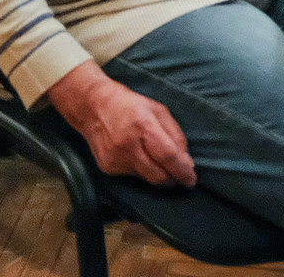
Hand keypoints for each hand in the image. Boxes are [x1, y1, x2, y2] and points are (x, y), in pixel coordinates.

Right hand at [47, 61, 194, 187]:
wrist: (92, 106)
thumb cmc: (129, 104)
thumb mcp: (157, 110)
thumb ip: (175, 135)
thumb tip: (187, 162)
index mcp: (143, 124)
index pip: (167, 156)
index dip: (182, 171)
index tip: (191, 179)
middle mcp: (128, 144)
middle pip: (158, 175)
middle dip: (173, 179)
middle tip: (181, 177)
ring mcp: (116, 158)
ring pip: (146, 178)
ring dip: (157, 174)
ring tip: (158, 163)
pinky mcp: (108, 167)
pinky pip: (133, 176)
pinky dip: (141, 170)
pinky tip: (137, 156)